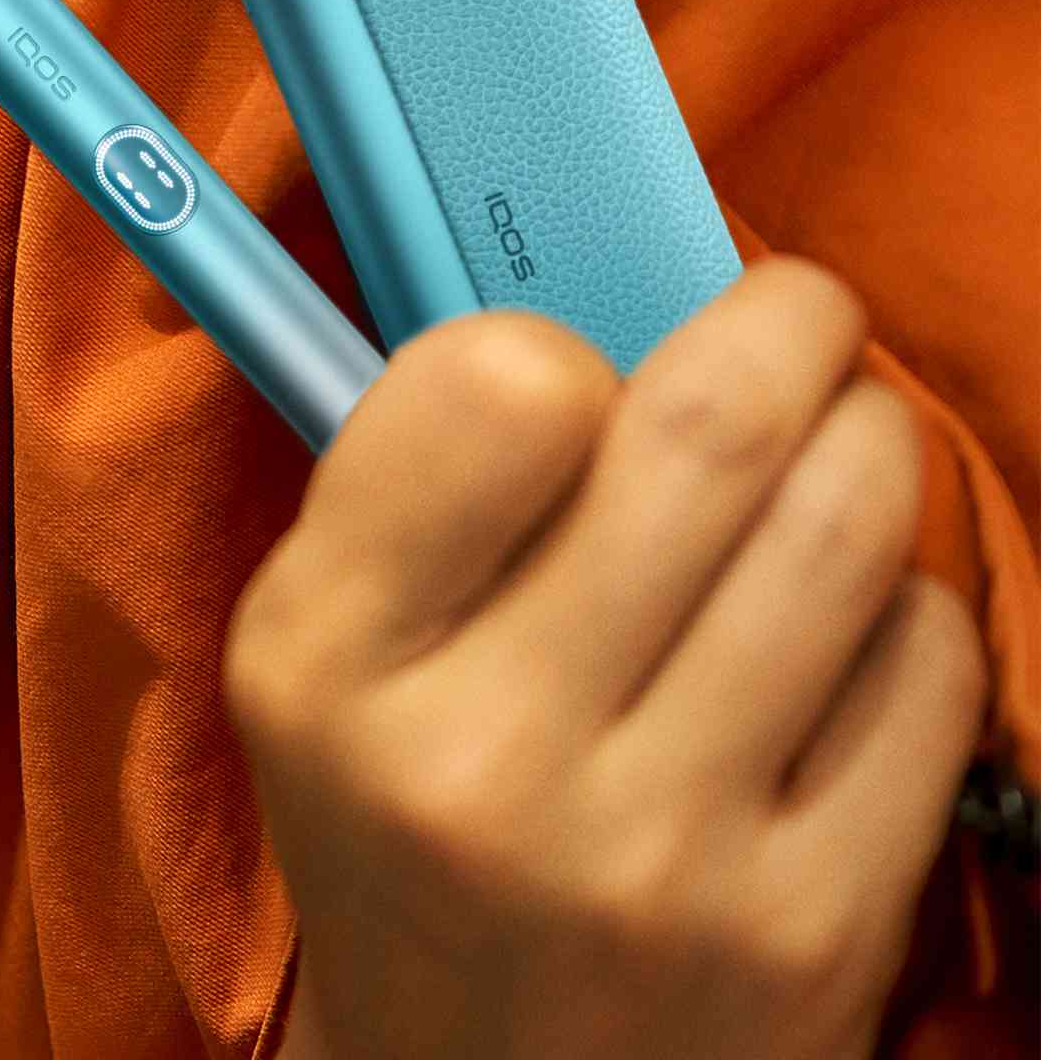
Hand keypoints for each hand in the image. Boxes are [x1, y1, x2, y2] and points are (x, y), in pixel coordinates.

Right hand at [222, 257, 987, 1059]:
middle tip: (792, 310)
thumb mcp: (317, 655)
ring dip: (867, 435)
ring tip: (837, 431)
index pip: (489, 390)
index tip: (578, 368)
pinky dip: (906, 601)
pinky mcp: (815, 936)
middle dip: (787, 321)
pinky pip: (930, 668)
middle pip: (711, 430)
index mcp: (324, 658)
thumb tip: (611, 315)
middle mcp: (483, 757)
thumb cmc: (396, 820)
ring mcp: (663, 857)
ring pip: (849, 529)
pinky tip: (843, 620)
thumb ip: (416, 483)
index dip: (556, 343)